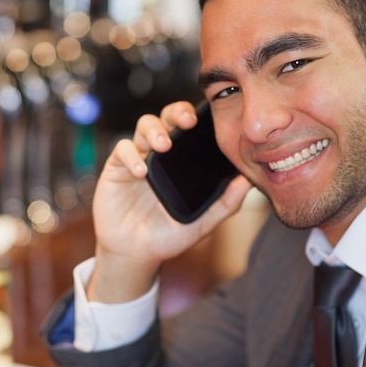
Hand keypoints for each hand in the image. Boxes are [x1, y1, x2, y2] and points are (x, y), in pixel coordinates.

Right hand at [88, 101, 251, 302]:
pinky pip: (123, 150)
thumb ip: (226, 203)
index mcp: (182, 161)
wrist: (135, 254)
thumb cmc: (168, 236)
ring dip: (155, 130)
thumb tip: (248, 181)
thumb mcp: (202, 223)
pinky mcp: (117, 167)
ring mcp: (139, 158)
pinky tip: (141, 172)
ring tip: (163, 146)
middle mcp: (161, 154)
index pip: (190, 128)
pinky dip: (132, 156)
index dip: (198, 116)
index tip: (207, 120)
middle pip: (167, 117)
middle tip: (187, 121)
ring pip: (145, 126)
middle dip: (177, 112)